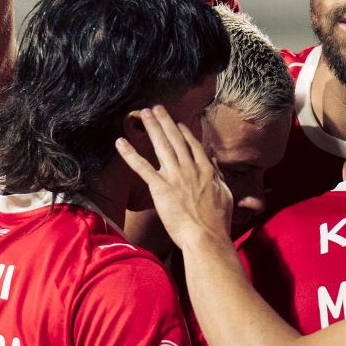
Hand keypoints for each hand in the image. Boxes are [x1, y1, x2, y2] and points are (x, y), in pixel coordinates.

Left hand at [116, 106, 232, 247]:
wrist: (207, 236)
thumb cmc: (218, 221)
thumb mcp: (225, 194)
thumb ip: (218, 175)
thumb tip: (214, 161)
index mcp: (206, 170)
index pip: (193, 145)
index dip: (184, 132)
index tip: (177, 122)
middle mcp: (190, 168)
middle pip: (175, 139)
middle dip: (165, 121)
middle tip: (156, 108)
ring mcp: (174, 176)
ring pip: (161, 146)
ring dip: (151, 128)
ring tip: (143, 114)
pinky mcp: (160, 187)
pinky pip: (142, 167)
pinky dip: (130, 154)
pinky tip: (121, 142)